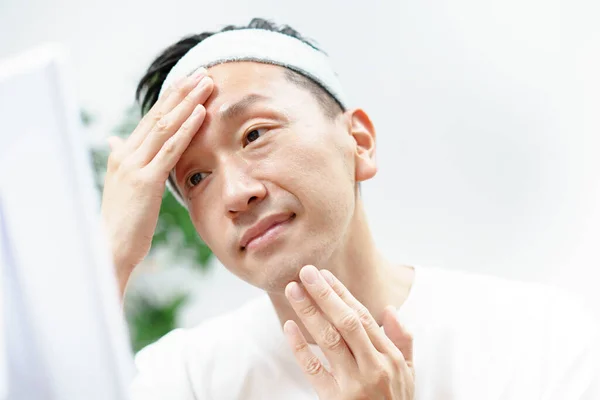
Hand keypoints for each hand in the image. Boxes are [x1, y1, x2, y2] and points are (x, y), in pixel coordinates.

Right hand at [101, 68, 213, 295]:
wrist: (109, 248)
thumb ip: (122, 159)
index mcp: (122, 154)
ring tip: (206, 84)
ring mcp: (135, 166)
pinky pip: (170, 149)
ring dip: (188, 102)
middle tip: (202, 73)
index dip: (171, 99)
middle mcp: (126, 154)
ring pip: (166, 126)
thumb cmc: (121, 221)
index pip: (151, 119)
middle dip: (182, 92)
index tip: (188, 82)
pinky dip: (187, 128)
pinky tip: (201, 113)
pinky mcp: (146, 181)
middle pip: (159, 115)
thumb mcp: (121, 184)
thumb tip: (115, 140)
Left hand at [284, 266, 414, 399]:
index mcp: (390, 358)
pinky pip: (313, 370)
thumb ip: (403, 341)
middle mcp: (374, 368)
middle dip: (325, 294)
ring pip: (329, 340)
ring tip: (293, 291)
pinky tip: (288, 328)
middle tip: (305, 272)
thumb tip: (390, 309)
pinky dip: (300, 348)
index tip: (324, 275)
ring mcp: (354, 385)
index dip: (342, 294)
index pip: (364, 317)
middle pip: (347, 322)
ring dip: (309, 312)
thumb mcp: (409, 374)